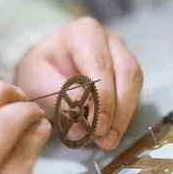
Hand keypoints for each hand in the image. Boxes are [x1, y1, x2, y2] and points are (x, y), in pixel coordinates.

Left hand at [15, 17, 142, 149]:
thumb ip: (60, 98)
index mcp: (85, 33)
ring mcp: (122, 56)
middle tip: (104, 139)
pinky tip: (109, 133)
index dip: (102, 99)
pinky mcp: (127, 76)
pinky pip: (133, 96)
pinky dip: (123, 118)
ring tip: (107, 141)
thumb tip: (84, 122)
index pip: (101, 65)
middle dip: (118, 111)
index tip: (95, 127)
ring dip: (123, 117)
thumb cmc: (40, 71)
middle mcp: (110, 41)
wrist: (44, 70)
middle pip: (126, 74)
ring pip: (134, 86)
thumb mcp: (37, 82)